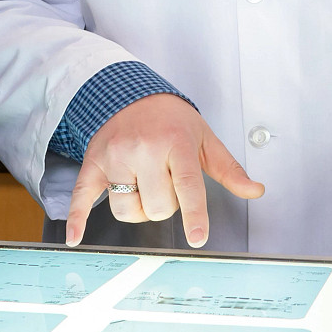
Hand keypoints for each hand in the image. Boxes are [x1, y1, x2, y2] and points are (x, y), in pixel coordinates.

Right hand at [66, 94, 264, 247]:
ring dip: (138, 209)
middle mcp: (144, 149)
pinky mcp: (94, 164)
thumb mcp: (205, 138)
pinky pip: (83, 197)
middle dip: (166, 205)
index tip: (198, 237)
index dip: (194, 214)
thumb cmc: (171, 120)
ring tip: (144, 188)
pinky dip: (78, 220)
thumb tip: (255, 191)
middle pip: (158, 206)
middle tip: (167, 183)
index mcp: (176, 143)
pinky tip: (76, 238)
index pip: (187, 185)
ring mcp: (115, 157)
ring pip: (127, 209)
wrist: (130, 93)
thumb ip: (229, 169)